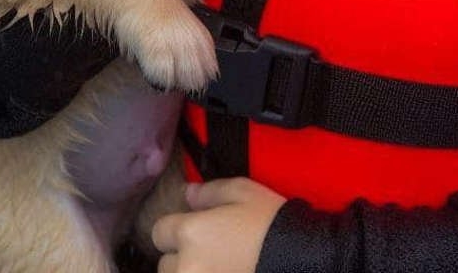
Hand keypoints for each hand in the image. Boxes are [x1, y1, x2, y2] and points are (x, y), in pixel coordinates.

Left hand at [153, 178, 286, 272]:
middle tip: (209, 251)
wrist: (298, 259)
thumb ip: (209, 192)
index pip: (159, 232)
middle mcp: (185, 266)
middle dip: (181, 257)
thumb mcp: (244, 192)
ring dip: (190, 272)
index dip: (176, 228)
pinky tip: (224, 272)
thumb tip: (186, 194)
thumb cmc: (270, 221)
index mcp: (191, 232)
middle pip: (165, 264)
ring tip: (217, 267)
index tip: (196, 229)